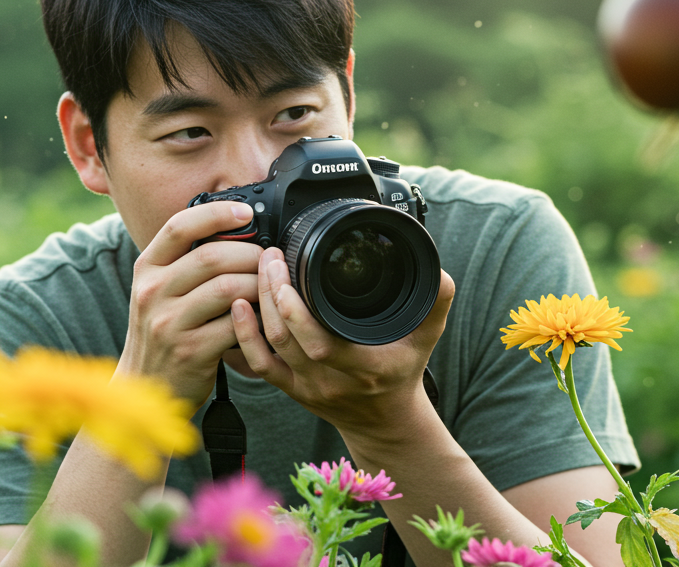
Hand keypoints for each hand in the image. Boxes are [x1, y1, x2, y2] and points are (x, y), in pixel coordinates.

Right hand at [120, 201, 262, 408]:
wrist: (145, 383)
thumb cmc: (163, 330)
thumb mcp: (160, 290)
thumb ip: (185, 262)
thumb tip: (236, 229)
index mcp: (147, 269)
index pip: (178, 227)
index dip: (215, 213)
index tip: (245, 213)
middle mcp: (152, 292)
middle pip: (212, 256)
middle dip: (250, 255)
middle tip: (268, 261)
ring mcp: (169, 323)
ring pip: (228, 288)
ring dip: (258, 286)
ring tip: (268, 289)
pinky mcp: (190, 351)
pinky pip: (235, 325)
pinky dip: (256, 318)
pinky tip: (262, 318)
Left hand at [230, 247, 454, 438]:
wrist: (384, 421)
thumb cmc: (402, 372)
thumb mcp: (426, 338)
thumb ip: (435, 303)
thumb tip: (440, 272)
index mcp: (364, 368)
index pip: (321, 344)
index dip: (297, 313)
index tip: (288, 272)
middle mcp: (331, 380)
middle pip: (289, 339)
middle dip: (272, 294)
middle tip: (270, 256)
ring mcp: (307, 387)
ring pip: (271, 347)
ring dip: (260, 306)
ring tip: (260, 268)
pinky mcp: (291, 389)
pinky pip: (259, 365)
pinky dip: (244, 336)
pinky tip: (238, 307)